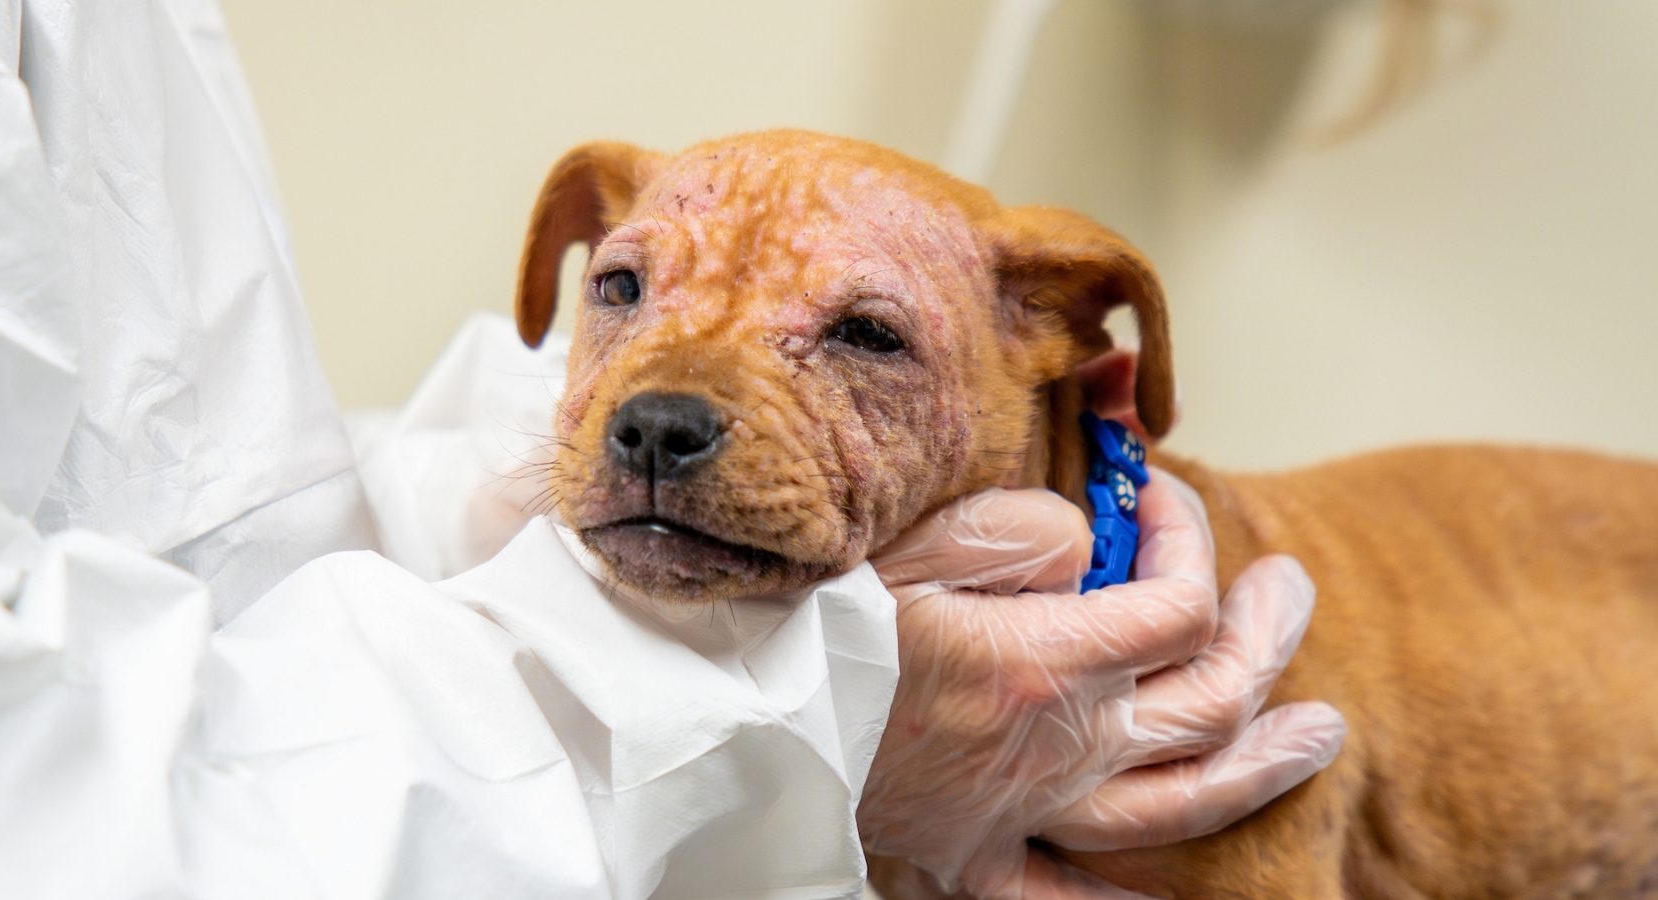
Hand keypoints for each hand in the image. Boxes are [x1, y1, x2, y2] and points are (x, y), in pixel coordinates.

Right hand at [857, 469, 1345, 898]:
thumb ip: (1024, 529)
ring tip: (1320, 732)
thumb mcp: (922, 537)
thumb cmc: (818, 618)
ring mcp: (1028, 810)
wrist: (739, 715)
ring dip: (1265, 764)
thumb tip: (1084, 545)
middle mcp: (1061, 746)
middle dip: (1269, 633)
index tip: (1163, 496)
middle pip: (1213, 696)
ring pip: (1185, 800)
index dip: (1192, 540)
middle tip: (1290, 587)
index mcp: (1051, 661)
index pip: (1180, 603)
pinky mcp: (977, 856)